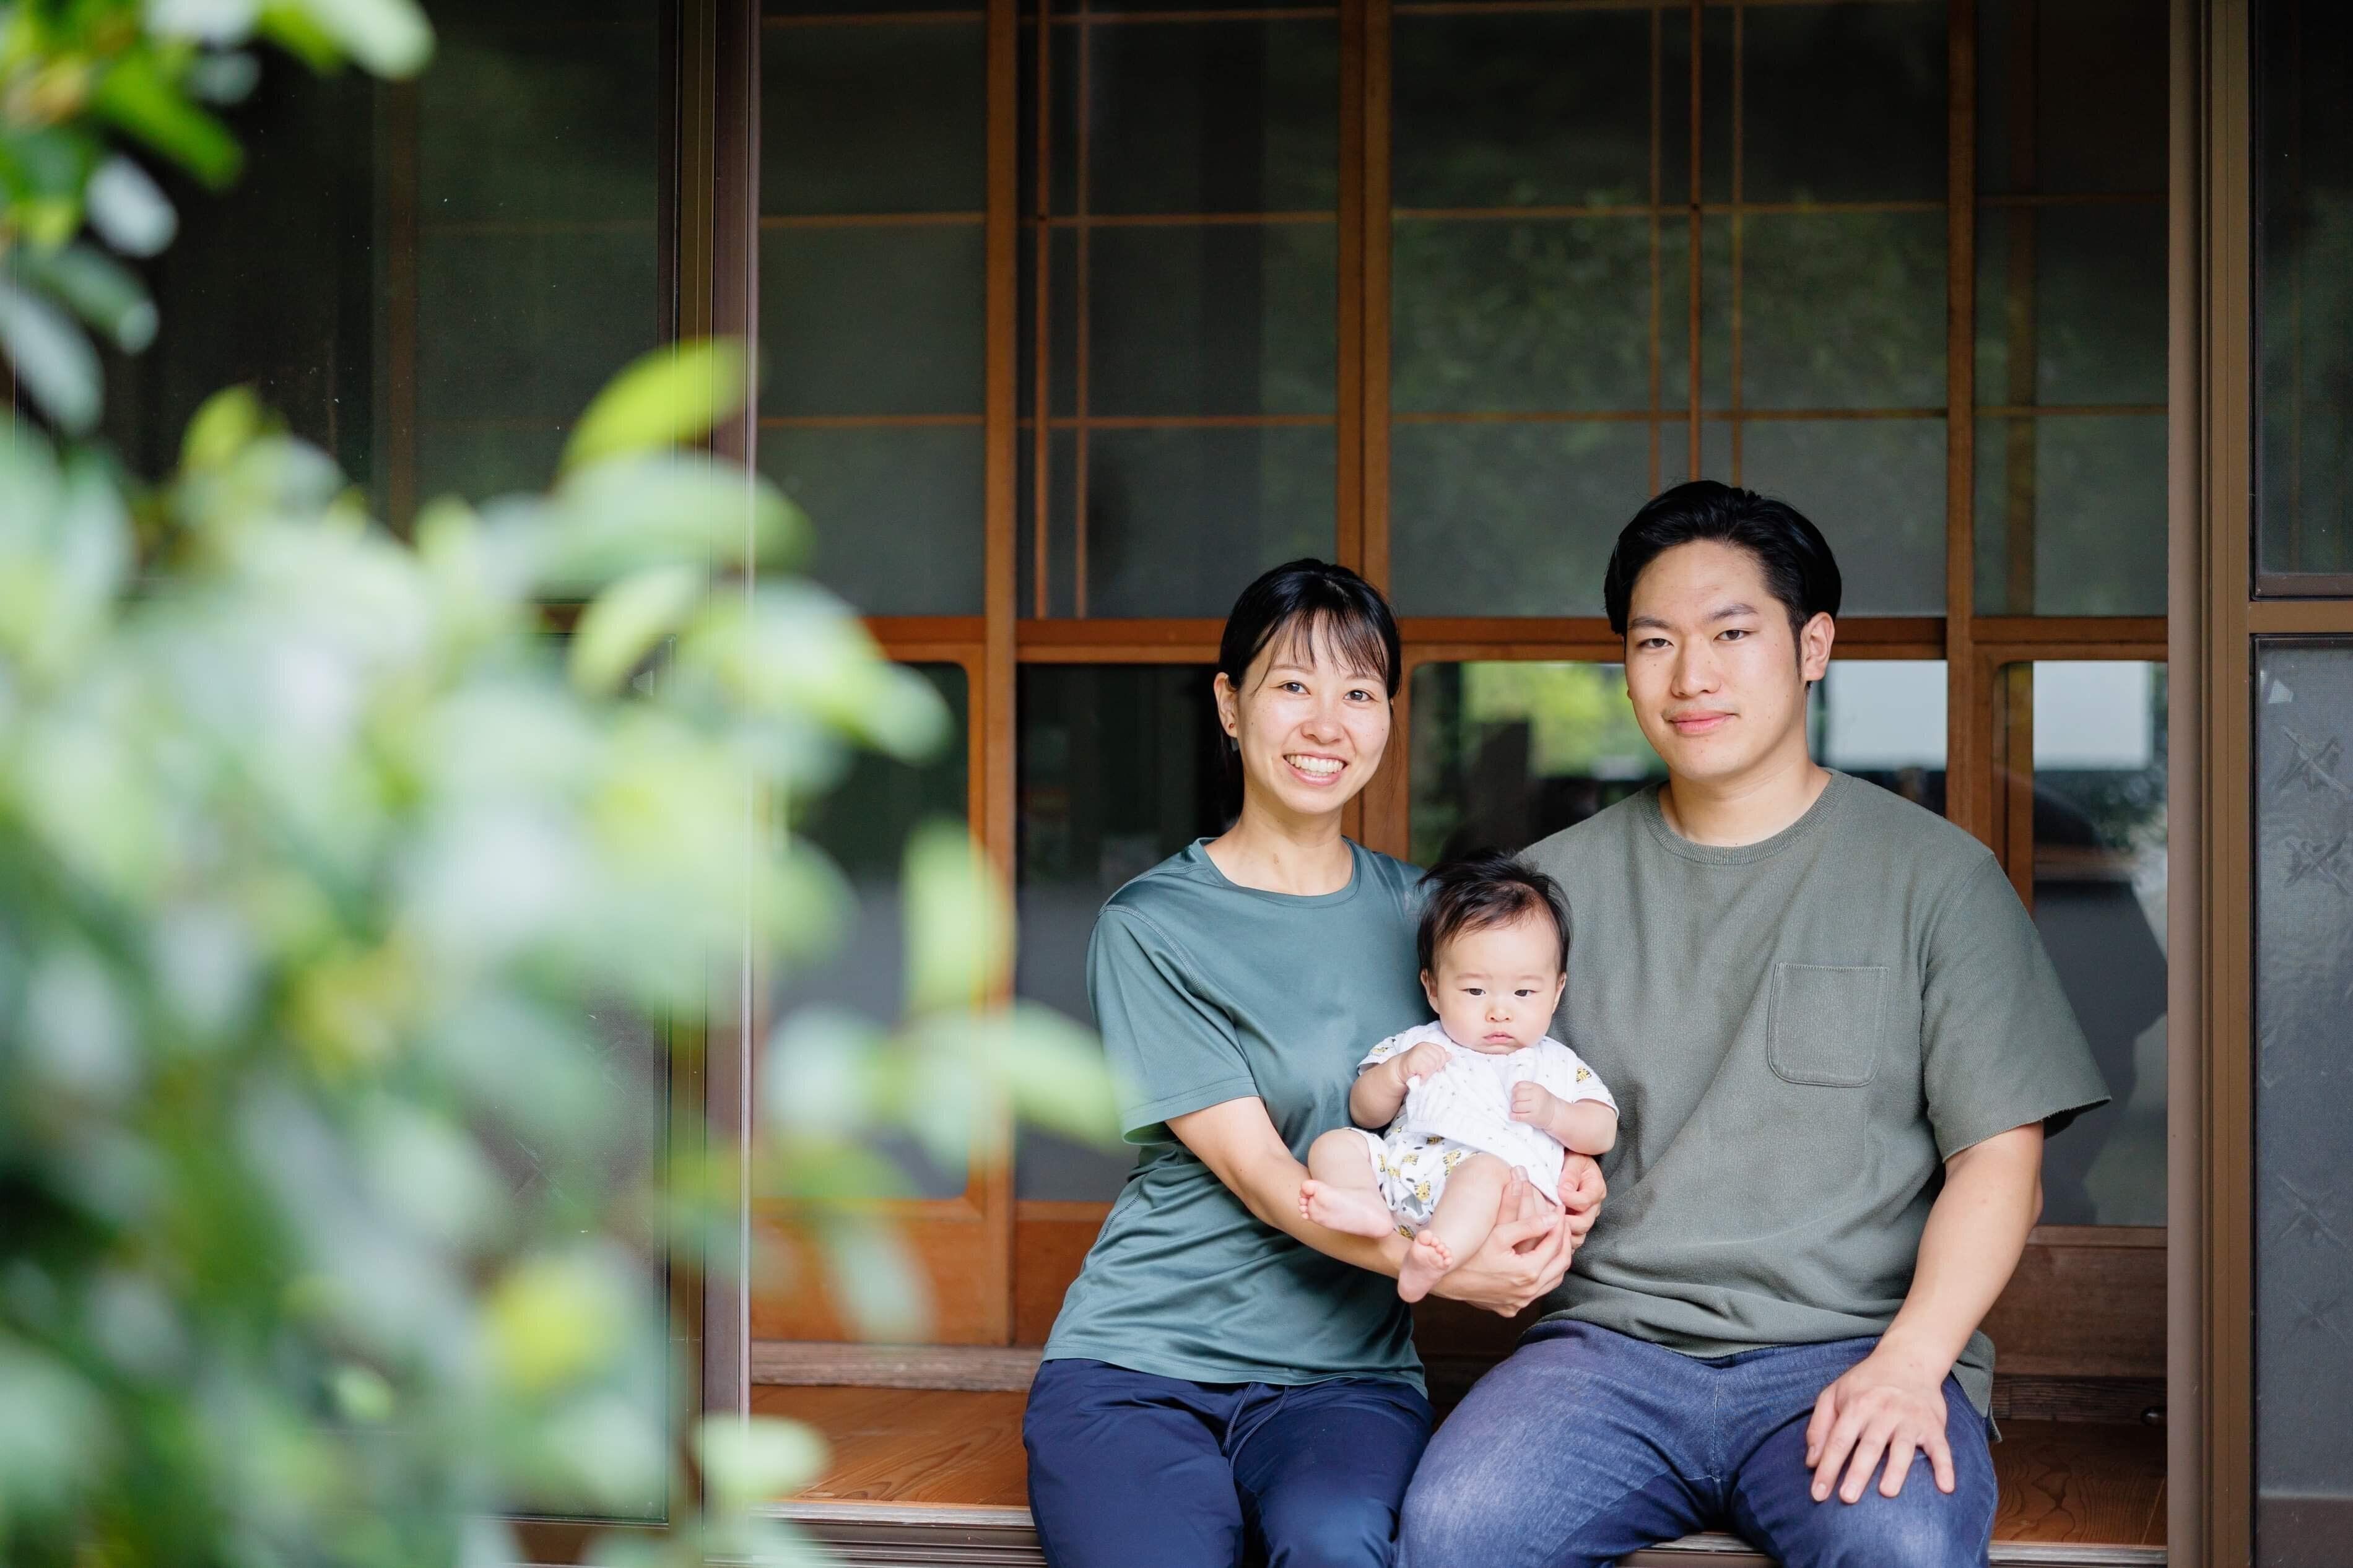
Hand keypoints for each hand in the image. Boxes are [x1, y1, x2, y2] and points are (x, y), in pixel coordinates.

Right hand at [1394, 1039, 1449, 1086]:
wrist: (1398, 1071)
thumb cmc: (1414, 1066)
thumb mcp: (1428, 1060)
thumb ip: (1438, 1057)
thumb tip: (1450, 1055)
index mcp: (1428, 1045)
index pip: (1442, 1052)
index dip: (1441, 1062)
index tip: (1434, 1068)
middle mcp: (1423, 1047)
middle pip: (1439, 1059)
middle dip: (1435, 1068)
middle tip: (1427, 1072)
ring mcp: (1418, 1053)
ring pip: (1433, 1065)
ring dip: (1428, 1073)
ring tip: (1422, 1074)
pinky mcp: (1413, 1061)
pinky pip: (1426, 1071)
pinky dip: (1424, 1077)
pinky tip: (1419, 1077)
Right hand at [1428, 1173, 1570, 1315]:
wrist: (1444, 1278)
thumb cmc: (1469, 1253)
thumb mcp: (1498, 1234)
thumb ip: (1529, 1224)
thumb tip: (1554, 1216)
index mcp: (1528, 1272)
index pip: (1555, 1245)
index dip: (1560, 1225)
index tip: (1560, 1211)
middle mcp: (1528, 1292)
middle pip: (1561, 1264)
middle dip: (1564, 1241)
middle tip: (1560, 1223)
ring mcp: (1520, 1303)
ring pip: (1553, 1281)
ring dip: (1556, 1259)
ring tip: (1553, 1239)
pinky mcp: (1512, 1308)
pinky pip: (1538, 1291)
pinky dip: (1545, 1275)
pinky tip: (1537, 1261)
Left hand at [1509, 1081, 1560, 1125]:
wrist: (1554, 1113)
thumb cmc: (1543, 1101)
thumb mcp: (1537, 1090)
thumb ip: (1526, 1087)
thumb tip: (1513, 1084)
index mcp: (1536, 1088)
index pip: (1519, 1085)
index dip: (1514, 1090)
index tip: (1515, 1094)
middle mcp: (1536, 1096)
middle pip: (1517, 1095)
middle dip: (1513, 1100)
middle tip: (1515, 1103)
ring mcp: (1535, 1107)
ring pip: (1516, 1106)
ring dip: (1513, 1108)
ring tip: (1516, 1109)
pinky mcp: (1533, 1117)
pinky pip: (1519, 1116)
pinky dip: (1513, 1116)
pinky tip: (1513, 1115)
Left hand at [1556, 1153, 1604, 1245]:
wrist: (1568, 1162)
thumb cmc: (1571, 1159)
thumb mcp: (1573, 1160)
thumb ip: (1570, 1175)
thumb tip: (1564, 1191)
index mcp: (1596, 1189)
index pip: (1585, 1202)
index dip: (1570, 1200)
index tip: (1558, 1193)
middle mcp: (1594, 1206)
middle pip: (1584, 1223)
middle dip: (1565, 1221)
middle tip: (1549, 1215)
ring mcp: (1585, 1218)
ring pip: (1579, 1236)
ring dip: (1563, 1234)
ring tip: (1548, 1226)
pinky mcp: (1576, 1226)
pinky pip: (1571, 1240)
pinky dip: (1561, 1241)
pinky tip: (1549, 1235)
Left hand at [1804, 1344, 1955, 1503]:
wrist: (1908, 1359)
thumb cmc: (1866, 1383)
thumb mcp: (1834, 1394)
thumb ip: (1819, 1426)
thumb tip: (1811, 1462)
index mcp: (1856, 1405)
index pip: (1838, 1441)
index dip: (1827, 1468)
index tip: (1818, 1494)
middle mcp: (1883, 1412)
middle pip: (1869, 1446)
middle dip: (1858, 1472)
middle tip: (1847, 1498)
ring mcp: (1910, 1419)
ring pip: (1903, 1447)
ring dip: (1896, 1470)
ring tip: (1887, 1492)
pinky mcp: (1933, 1425)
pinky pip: (1941, 1448)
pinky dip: (1945, 1467)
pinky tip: (1945, 1487)